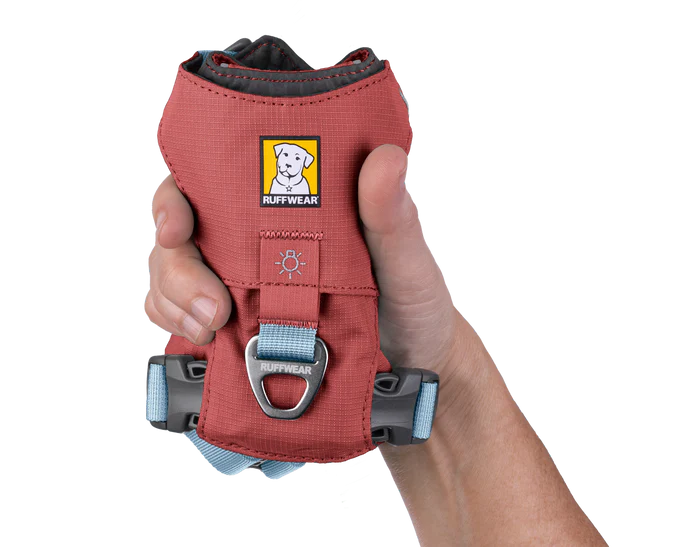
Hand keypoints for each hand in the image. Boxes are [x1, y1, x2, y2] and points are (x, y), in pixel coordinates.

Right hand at [146, 145, 458, 374]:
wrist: (417, 368)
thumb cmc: (415, 304)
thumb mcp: (408, 259)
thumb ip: (393, 216)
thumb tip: (383, 160)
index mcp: (292, 205)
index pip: (212, 180)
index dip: (177, 197)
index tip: (180, 227)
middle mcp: (259, 238)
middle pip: (183, 234)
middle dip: (176, 267)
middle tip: (211, 306)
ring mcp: (246, 283)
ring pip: (176, 276)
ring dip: (175, 301)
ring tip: (211, 329)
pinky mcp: (243, 326)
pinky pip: (189, 318)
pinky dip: (182, 327)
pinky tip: (206, 341)